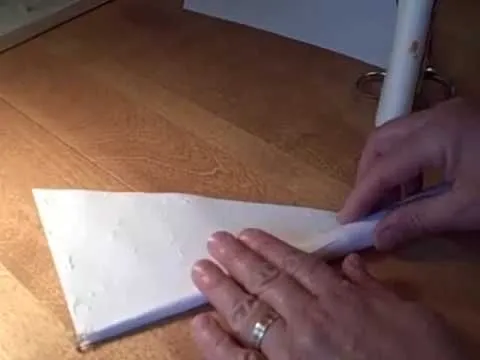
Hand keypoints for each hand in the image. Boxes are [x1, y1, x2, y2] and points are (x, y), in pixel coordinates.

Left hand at [190, 230, 462, 359]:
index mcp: (340, 297)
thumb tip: (352, 263)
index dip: (268, 247)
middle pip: (265, 281)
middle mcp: (310, 316)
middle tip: (214, 241)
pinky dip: (218, 342)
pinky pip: (241, 359)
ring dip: (221, 288)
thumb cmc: (422, 355)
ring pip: (248, 311)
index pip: (295, 264)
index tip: (247, 233)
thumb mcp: (408, 312)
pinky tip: (200, 324)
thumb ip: (374, 287)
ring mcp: (291, 348)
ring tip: (200, 268)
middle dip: (237, 259)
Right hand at [339, 98, 479, 249]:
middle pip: (380, 142)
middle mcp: (435, 116)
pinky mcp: (459, 118)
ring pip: (396, 136)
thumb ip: (417, 220)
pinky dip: (406, 162)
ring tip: (393, 201)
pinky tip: (417, 186)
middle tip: (367, 208)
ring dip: (386, 168)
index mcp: (435, 134)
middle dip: (367, 176)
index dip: (361, 196)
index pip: (382, 168)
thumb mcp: (469, 208)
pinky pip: (416, 137)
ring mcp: (448, 113)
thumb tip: (377, 237)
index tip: (345, 222)